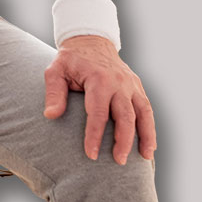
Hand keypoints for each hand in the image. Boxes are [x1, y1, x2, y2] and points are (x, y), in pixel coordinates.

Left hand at [43, 35, 155, 164]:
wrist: (90, 40)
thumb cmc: (70, 60)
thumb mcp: (56, 70)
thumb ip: (54, 93)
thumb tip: (50, 115)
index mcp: (98, 79)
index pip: (98, 113)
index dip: (94, 135)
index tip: (90, 154)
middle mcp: (119, 82)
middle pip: (125, 116)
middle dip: (123, 140)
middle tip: (118, 161)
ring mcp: (131, 84)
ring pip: (143, 113)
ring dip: (145, 136)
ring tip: (144, 157)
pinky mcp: (137, 86)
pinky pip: (147, 108)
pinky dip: (150, 127)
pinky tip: (150, 145)